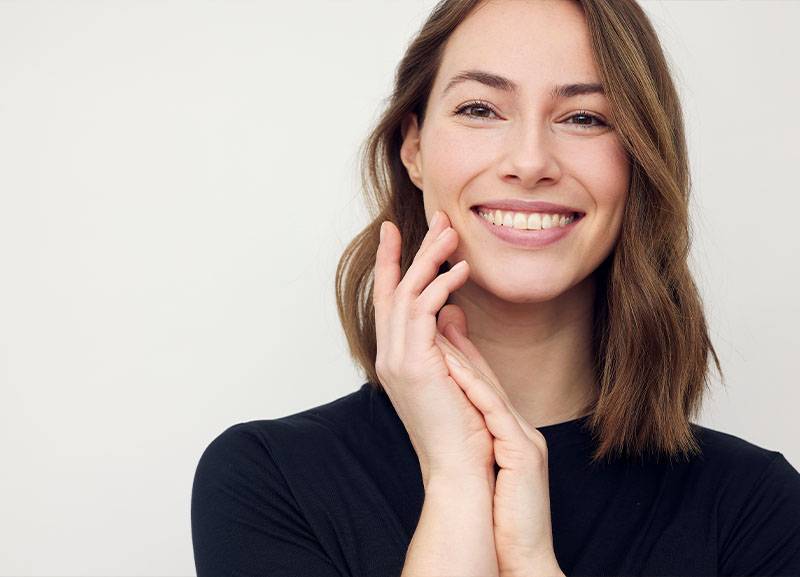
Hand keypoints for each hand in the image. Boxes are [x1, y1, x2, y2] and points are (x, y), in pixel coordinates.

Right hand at [373, 212, 494, 486]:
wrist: (460, 471)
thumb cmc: (463, 429)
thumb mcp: (457, 374)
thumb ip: (453, 340)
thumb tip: (455, 310)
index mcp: (397, 358)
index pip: (390, 301)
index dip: (393, 264)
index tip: (398, 233)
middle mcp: (390, 356)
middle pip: (394, 289)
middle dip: (411, 250)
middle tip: (433, 217)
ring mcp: (397, 360)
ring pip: (407, 293)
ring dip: (428, 259)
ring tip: (451, 231)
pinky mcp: (414, 365)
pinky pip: (422, 311)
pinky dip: (441, 285)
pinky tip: (460, 269)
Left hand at [437, 311, 564, 576]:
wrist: (524, 556)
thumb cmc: (505, 517)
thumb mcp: (488, 467)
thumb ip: (475, 435)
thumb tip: (453, 412)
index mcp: (510, 430)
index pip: (481, 382)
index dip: (459, 348)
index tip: (437, 317)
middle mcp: (520, 427)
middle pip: (486, 374)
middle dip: (460, 337)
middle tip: (438, 301)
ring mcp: (525, 438)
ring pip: (489, 387)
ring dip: (463, 353)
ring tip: (438, 321)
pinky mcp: (524, 454)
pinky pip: (495, 414)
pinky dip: (474, 389)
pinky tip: (454, 370)